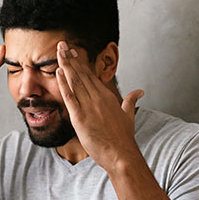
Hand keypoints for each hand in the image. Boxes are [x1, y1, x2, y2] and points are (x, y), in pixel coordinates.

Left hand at [55, 41, 144, 171]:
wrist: (122, 155)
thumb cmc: (124, 138)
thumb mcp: (129, 115)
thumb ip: (131, 101)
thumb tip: (140, 91)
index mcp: (107, 97)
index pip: (91, 76)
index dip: (80, 63)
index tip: (73, 52)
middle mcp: (98, 98)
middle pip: (82, 74)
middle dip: (71, 58)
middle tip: (62, 44)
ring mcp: (89, 107)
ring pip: (75, 82)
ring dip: (66, 65)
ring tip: (59, 51)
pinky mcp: (80, 118)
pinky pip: (70, 97)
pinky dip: (64, 84)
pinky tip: (59, 72)